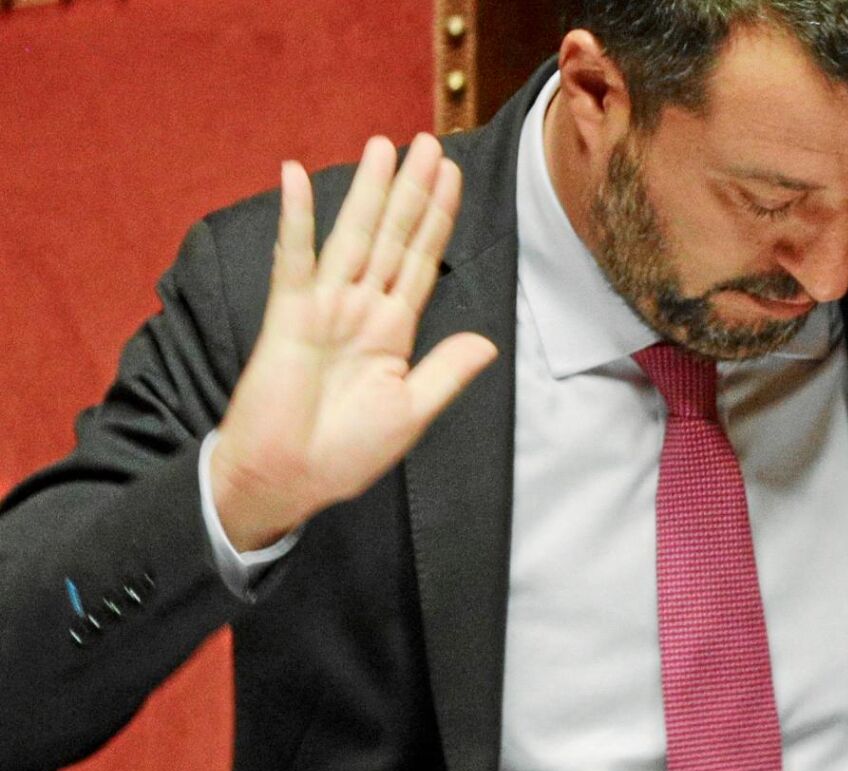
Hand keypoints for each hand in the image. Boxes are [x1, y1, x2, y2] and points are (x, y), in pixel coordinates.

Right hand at [211, 135, 497, 550]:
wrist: (288, 479)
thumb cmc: (345, 452)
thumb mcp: (411, 412)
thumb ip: (446, 372)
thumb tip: (489, 342)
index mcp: (393, 330)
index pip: (422, 261)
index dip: (438, 219)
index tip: (453, 177)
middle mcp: (360, 309)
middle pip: (393, 237)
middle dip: (411, 190)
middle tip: (429, 142)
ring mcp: (323, 308)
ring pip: (353, 237)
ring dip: (368, 192)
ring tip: (384, 147)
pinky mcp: (287, 317)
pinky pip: (293, 260)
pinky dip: (295, 219)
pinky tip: (295, 177)